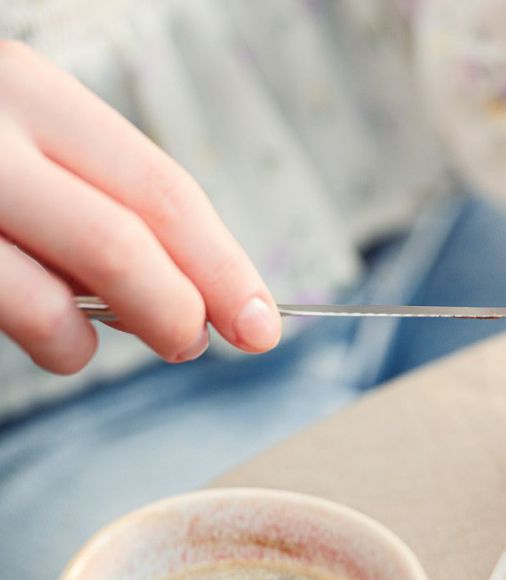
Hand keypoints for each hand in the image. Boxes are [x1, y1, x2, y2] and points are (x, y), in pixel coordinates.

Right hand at [0, 41, 280, 373]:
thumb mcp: (27, 135)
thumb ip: (95, 193)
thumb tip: (192, 287)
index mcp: (35, 93)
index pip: (162, 190)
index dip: (223, 265)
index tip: (263, 323)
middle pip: (120, 242)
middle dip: (176, 309)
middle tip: (190, 342)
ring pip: (43, 295)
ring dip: (85, 342)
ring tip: (83, 346)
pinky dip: (33, 332)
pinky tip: (41, 328)